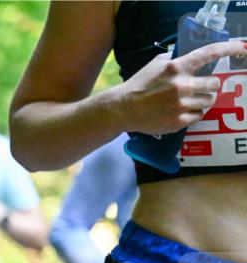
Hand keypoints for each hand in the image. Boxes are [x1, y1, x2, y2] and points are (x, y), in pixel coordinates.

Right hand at [118, 40, 245, 134]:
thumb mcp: (153, 66)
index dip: (227, 49)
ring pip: (209, 101)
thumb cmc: (137, 86)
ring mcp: (181, 105)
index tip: (241, 47)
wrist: (122, 109)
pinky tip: (182, 112)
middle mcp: (182, 85)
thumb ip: (172, 61)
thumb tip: (183, 58)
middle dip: (210, 86)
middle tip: (203, 89)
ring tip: (191, 102)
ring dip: (204, 101)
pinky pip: (199, 116)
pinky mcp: (179, 121)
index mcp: (176, 68)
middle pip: (214, 84)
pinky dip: (194, 114)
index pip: (207, 54)